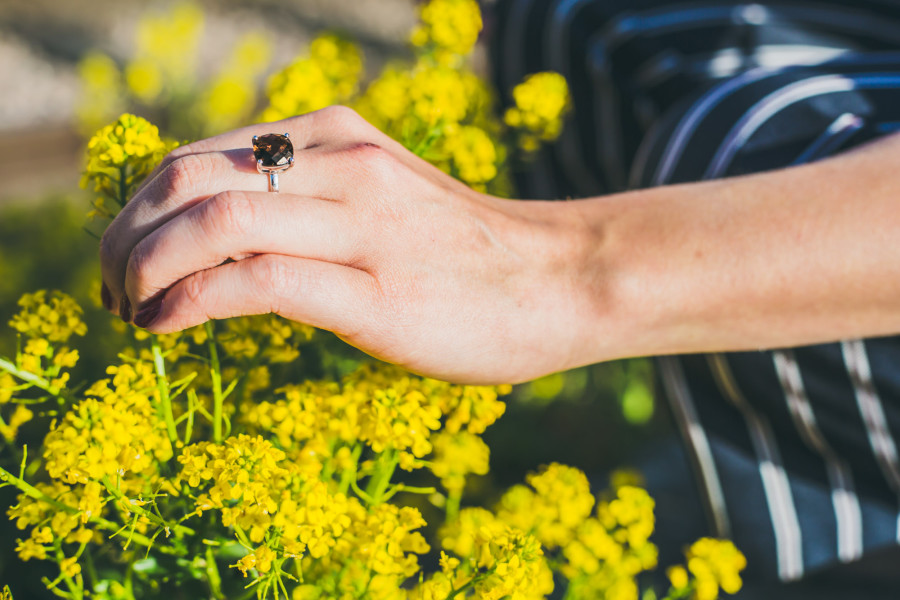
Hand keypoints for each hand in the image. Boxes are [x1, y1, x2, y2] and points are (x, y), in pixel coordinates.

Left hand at [99, 106, 600, 383]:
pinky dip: (190, 303)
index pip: (199, 156)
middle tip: (110, 286)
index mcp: (338, 135)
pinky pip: (257, 281)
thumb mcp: (383, 197)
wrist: (562, 279)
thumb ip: (314, 199)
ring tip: (129, 310)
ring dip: (143, 268)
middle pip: (186, 179)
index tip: (128, 257)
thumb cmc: (469, 252)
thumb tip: (232, 236)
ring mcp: (362, 225)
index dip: (139, 207)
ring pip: (213, 221)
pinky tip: (166, 328)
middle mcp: (343, 163)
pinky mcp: (378, 292)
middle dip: (124, 235)